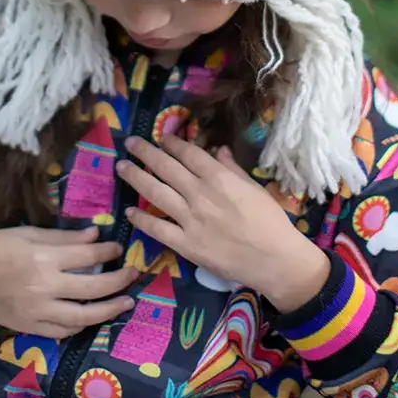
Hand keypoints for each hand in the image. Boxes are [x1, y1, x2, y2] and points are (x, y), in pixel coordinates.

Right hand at [0, 227, 136, 338]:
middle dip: (119, 280)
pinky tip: (92, 317)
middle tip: (132, 273)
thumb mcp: (27, 234)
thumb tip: (95, 236)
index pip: (87, 257)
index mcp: (43, 259)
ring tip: (125, 302)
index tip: (118, 247)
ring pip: (84, 317)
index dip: (108, 252)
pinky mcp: (30, 328)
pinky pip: (63, 332)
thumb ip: (63, 238)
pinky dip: (81, 325)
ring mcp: (38, 312)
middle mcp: (44, 288)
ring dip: (109, 310)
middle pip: (93, 289)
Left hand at [118, 136, 329, 312]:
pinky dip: (141, 219)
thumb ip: (233, 169)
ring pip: (155, 193)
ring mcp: (190, 219)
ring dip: (135, 177)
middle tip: (131, 143)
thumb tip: (218, 150)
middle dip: (145, 152)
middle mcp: (200, 194)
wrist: (275, 260)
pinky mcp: (185, 244)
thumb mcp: (255, 188)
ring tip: (122, 167)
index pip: (188, 154)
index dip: (172, 143)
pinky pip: (157, 228)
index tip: (161, 137)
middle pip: (165, 167)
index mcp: (219, 178)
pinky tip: (130, 212)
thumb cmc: (270, 222)